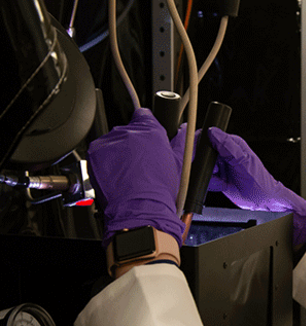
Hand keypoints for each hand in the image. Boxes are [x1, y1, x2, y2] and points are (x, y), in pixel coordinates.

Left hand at [88, 109, 184, 246]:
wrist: (140, 209)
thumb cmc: (160, 191)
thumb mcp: (179, 165)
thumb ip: (182, 142)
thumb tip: (189, 130)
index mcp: (151, 130)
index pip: (145, 116)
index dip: (146, 128)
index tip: (146, 140)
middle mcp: (129, 131)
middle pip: (128, 131)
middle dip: (133, 144)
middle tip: (140, 164)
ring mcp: (111, 141)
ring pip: (114, 141)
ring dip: (118, 153)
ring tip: (128, 173)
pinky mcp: (96, 152)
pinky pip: (100, 151)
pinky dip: (105, 161)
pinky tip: (116, 175)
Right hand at [171, 125, 305, 247]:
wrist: (264, 202)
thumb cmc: (260, 181)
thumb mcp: (243, 162)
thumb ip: (227, 146)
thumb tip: (212, 132)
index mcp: (232, 144)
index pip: (209, 136)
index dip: (199, 143)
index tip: (195, 152)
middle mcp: (225, 153)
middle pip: (202, 153)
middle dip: (203, 163)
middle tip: (215, 171)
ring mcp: (221, 166)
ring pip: (202, 167)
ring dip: (208, 175)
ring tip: (221, 179)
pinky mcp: (219, 179)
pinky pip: (206, 179)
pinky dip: (211, 183)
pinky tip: (222, 185)